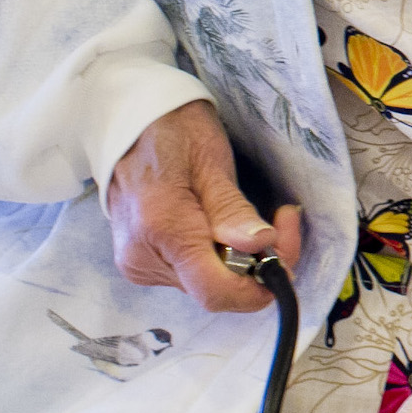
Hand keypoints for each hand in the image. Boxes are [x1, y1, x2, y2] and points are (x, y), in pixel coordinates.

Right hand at [105, 100, 301, 313]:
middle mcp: (142, 258)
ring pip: (205, 284)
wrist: (127, 121)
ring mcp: (138, 264)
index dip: (260, 283)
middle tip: (281, 220)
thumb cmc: (172, 129)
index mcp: (159, 229)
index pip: (215, 291)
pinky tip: (222, 226)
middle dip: (257, 264)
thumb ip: (231, 209)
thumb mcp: (211, 160)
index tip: (284, 248)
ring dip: (239, 261)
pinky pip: (191, 273)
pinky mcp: (141, 262)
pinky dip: (216, 257)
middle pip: (215, 290)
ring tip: (249, 217)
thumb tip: (260, 246)